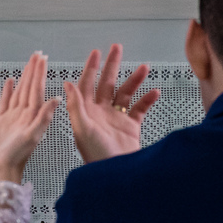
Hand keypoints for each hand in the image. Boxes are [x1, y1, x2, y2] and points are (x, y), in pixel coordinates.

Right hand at [0, 52, 59, 183]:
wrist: (0, 171)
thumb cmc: (17, 158)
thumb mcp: (33, 137)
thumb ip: (44, 117)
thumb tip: (57, 99)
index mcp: (32, 115)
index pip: (37, 89)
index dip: (39, 73)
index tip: (42, 58)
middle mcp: (25, 114)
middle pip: (30, 87)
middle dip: (34, 70)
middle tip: (37, 54)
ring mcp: (13, 117)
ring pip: (20, 91)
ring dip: (24, 77)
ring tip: (28, 63)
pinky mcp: (2, 122)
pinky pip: (5, 102)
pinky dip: (8, 91)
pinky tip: (10, 82)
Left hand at [63, 44, 158, 163]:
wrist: (115, 174)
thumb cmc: (95, 156)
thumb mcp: (82, 129)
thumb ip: (75, 106)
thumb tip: (67, 84)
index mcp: (86, 111)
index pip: (87, 83)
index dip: (91, 68)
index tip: (96, 53)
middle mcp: (101, 112)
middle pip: (106, 83)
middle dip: (111, 65)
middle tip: (117, 48)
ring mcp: (116, 118)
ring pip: (125, 93)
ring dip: (134, 80)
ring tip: (144, 68)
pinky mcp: (130, 127)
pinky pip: (140, 109)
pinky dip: (147, 99)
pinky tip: (154, 92)